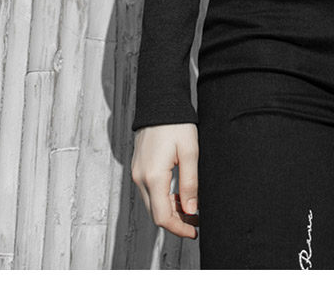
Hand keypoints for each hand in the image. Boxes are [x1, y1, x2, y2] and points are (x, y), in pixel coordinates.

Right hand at [131, 123, 198, 238]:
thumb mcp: (190, 152)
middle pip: (156, 213)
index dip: (179, 228)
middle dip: (176, 221)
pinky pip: (149, 192)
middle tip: (196, 221)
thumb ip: (189, 183)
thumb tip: (191, 210)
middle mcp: (140, 178)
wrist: (160, 102)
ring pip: (152, 204)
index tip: (194, 230)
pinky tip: (178, 194)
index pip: (163, 217)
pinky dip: (163, 199)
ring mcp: (137, 173)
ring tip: (190, 207)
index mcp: (153, 176)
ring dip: (170, 210)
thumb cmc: (176, 123)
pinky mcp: (138, 168)